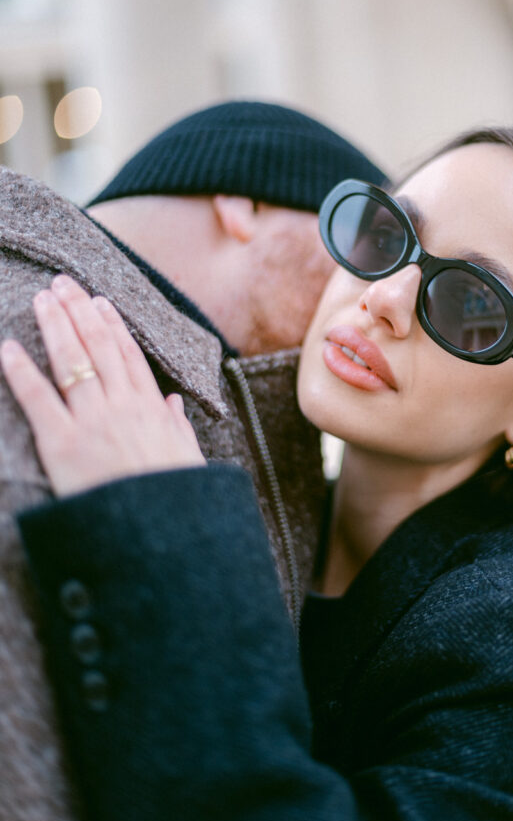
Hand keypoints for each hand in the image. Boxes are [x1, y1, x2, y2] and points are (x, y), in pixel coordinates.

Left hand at [0, 275, 205, 496]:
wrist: (159, 536)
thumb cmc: (173, 500)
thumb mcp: (186, 458)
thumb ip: (177, 425)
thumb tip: (173, 401)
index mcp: (151, 409)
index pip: (128, 354)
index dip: (111, 324)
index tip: (98, 301)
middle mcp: (121, 406)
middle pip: (97, 347)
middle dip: (78, 312)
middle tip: (62, 284)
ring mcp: (91, 422)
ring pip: (71, 362)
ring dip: (53, 326)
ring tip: (41, 299)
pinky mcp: (62, 443)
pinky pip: (38, 399)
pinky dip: (21, 371)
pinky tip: (7, 348)